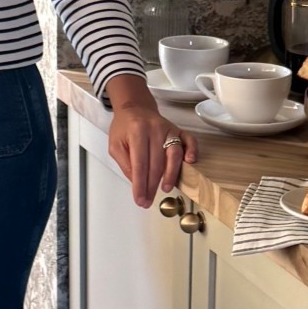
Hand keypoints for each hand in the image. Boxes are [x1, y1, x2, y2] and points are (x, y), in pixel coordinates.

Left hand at [106, 76, 196, 208]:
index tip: (140, 199)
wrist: (135, 108)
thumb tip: (137, 183)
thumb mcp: (115, 145)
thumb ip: (125, 163)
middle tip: (148, 201)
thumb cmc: (124, 127)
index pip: (140, 163)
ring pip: (174, 153)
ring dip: (171, 173)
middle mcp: (155, 129)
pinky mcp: (178, 130)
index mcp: (136, 132)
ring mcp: (168, 129)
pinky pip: (189, 140)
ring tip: (166, 188)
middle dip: (152, 185)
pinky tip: (190, 162)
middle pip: (156, 162)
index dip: (140, 184)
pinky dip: (192, 150)